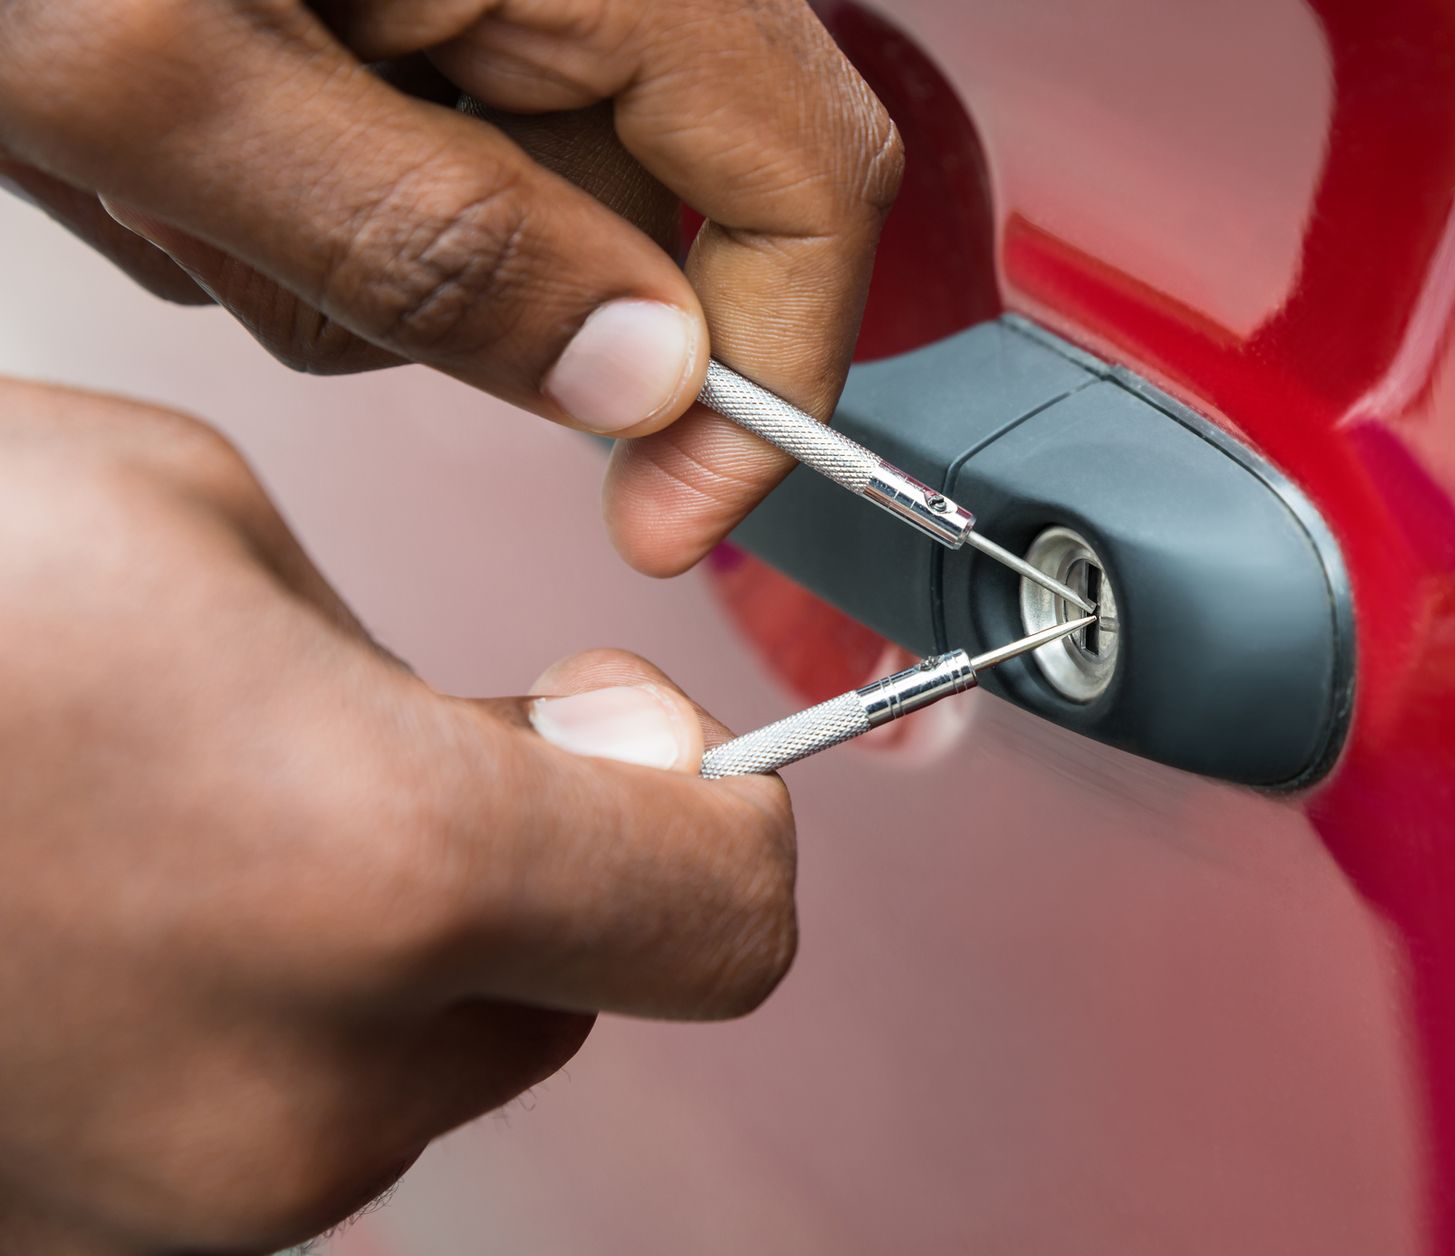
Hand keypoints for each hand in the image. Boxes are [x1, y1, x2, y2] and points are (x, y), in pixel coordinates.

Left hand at [0, 0, 902, 572]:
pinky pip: (414, 179)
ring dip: (341, 254)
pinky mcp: (406, 17)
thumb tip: (641, 380)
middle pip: (639, 216)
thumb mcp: (157, 74)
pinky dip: (292, 204)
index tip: (671, 516)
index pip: (806, 178)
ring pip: (508, 222)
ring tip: (161, 157)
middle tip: (253, 236)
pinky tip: (167, 133)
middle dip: (468, 299)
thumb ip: (430, 242)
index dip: (771, 375)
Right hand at [0, 379, 795, 1255]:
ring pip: (414, 1077)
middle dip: (528, 874)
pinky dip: (241, 1037)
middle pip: (573, 1000)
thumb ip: (416, 682)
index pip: (726, 917)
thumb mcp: (191, 524)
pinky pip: (255, 1136)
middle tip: (374, 747)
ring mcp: (169, 1214)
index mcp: (387, 872)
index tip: (628, 735)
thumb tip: (519, 762)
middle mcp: (301, 1094)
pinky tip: (101, 926)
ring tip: (177, 827)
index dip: (712, 811)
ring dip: (372, 959)